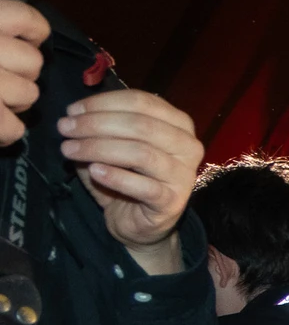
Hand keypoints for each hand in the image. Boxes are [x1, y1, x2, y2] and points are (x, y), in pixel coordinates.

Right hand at [0, 0, 45, 146]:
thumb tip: (32, 37)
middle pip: (32, 63)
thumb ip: (4, 33)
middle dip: (21, 74)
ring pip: (28, 95)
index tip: (18, 42)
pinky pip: (12, 128)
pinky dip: (4, 131)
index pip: (26, 20)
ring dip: (13, 102)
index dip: (30, 34)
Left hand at [61, 89, 202, 273]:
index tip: (71, 111)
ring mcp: (183, 175)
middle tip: (65, 129)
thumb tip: (74, 116)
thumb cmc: (128, 177)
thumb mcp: (115, 144)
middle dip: (96, 124)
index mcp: (178, 124)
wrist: (139, 222)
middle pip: (142, 125)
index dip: (102, 103)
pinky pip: (143, 187)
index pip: (142, 102)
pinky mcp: (172, 202)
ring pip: (141, 153)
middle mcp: (188, 147)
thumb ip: (102, 126)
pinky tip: (94, 171)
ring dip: (98, 148)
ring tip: (69, 151)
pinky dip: (115, 177)